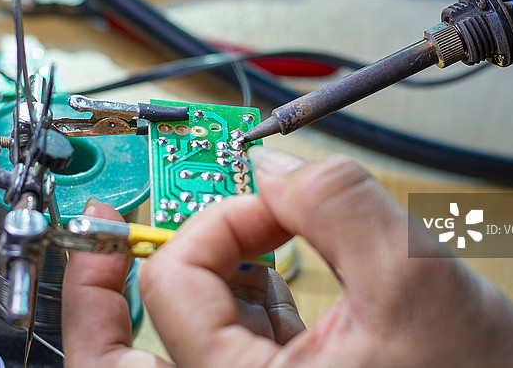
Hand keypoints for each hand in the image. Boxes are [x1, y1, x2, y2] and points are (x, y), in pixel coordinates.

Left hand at [63, 148, 512, 366]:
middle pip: (114, 361)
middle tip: (95, 237)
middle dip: (98, 289)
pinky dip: (235, 292)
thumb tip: (281, 165)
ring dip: (186, 275)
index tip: (270, 197)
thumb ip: (340, 202)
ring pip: (177, 343)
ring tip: (197, 230)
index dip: (219, 217)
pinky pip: (231, 339)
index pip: (176, 283)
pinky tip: (257, 260)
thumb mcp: (417, 279)